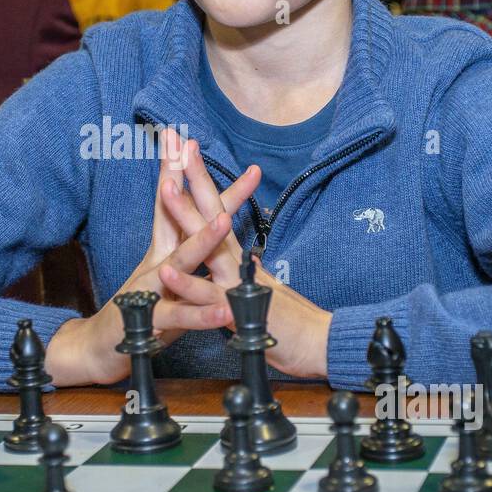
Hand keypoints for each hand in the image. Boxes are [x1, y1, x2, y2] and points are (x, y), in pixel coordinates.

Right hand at [44, 129, 258, 385]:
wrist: (100, 348)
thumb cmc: (140, 309)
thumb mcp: (162, 271)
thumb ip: (180, 246)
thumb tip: (195, 216)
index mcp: (163, 250)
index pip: (174, 202)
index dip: (182, 169)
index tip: (186, 136)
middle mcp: (157, 262)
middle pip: (173, 215)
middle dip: (184, 180)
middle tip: (193, 148)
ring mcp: (153, 290)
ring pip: (180, 263)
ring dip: (201, 241)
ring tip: (223, 222)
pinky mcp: (153, 323)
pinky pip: (182, 317)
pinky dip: (202, 315)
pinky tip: (223, 311)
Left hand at [159, 136, 331, 378]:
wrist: (325, 347)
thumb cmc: (293, 326)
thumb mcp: (263, 295)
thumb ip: (249, 277)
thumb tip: (243, 263)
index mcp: (240, 261)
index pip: (218, 213)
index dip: (203, 183)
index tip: (189, 152)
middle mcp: (238, 265)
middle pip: (214, 214)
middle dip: (196, 178)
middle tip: (180, 144)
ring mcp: (238, 285)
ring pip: (208, 246)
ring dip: (187, 217)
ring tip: (165, 188)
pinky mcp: (239, 314)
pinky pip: (208, 298)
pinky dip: (189, 284)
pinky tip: (167, 270)